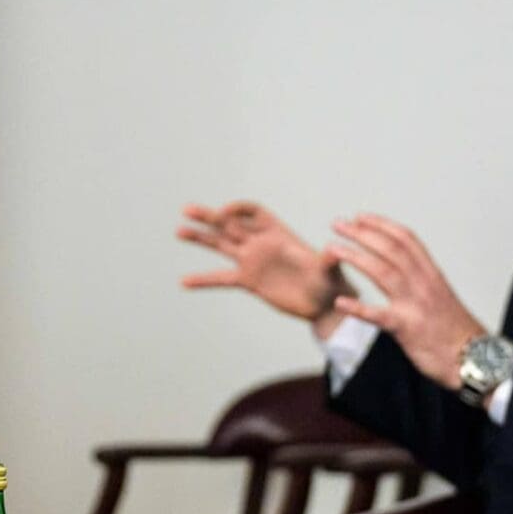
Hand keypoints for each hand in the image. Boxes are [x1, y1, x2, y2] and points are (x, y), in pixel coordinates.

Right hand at [178, 201, 353, 337]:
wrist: (324, 303)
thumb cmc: (330, 282)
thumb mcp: (330, 270)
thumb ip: (328, 260)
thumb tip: (334, 251)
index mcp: (279, 233)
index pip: (254, 213)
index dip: (239, 210)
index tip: (226, 214)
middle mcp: (262, 243)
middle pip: (231, 225)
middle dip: (210, 217)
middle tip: (188, 210)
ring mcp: (253, 261)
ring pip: (222, 245)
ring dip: (201, 238)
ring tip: (179, 231)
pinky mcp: (249, 280)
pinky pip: (222, 278)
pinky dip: (204, 280)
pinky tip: (184, 281)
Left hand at [326, 215, 486, 391]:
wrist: (476, 358)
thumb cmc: (456, 332)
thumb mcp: (442, 297)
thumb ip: (424, 283)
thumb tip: (408, 271)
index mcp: (432, 274)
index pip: (406, 240)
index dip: (382, 225)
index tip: (360, 217)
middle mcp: (424, 283)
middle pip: (391, 249)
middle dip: (362, 233)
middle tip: (338, 224)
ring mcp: (416, 304)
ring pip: (383, 272)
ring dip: (355, 257)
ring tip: (332, 248)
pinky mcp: (407, 328)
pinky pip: (378, 315)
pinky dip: (358, 308)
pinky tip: (340, 302)